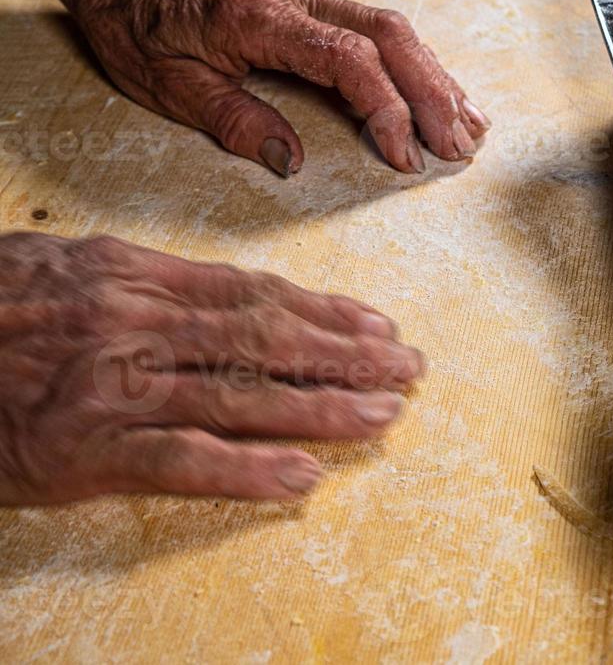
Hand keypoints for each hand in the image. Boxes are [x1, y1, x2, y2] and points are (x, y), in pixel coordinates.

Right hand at [0, 233, 425, 503]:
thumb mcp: (68, 269)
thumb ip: (150, 282)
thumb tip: (228, 295)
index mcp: (136, 276)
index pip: (256, 293)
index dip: (326, 311)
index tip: (380, 326)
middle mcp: (136, 324)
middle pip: (266, 337)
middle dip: (347, 355)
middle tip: (410, 368)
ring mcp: (112, 386)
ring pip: (242, 394)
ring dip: (322, 407)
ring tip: (384, 415)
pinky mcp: (86, 449)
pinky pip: (185, 461)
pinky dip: (250, 470)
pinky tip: (303, 477)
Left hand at [68, 0, 488, 175]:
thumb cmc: (137, 26)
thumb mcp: (164, 85)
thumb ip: (231, 120)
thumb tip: (289, 161)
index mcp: (257, 16)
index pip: (346, 58)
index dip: (385, 108)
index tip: (402, 156)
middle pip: (390, 36)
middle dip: (433, 94)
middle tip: (460, 147)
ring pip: (395, 30)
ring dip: (436, 79)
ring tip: (470, 127)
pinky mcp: (316, 4)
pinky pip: (380, 31)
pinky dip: (417, 66)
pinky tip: (441, 94)